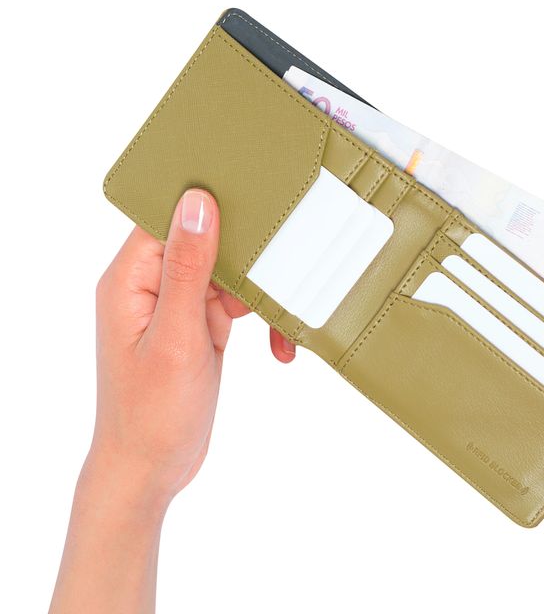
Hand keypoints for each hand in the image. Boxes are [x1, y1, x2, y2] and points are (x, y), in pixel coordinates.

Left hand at [52, 189, 249, 612]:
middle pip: (208, 241)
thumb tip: (198, 202)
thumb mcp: (176, 337)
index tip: (255, 197)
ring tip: (289, 323)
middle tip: (289, 264)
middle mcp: (152, 284)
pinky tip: (280, 347)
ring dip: (263, 296)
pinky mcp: (199, 324)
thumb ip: (189, 268)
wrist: (152, 470)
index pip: (169, 218)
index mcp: (131, 278)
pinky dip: (262, 321)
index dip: (210, 203)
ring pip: (230, 273)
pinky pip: (238, 305)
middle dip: (250, 256)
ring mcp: (178, 305)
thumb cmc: (151, 412)